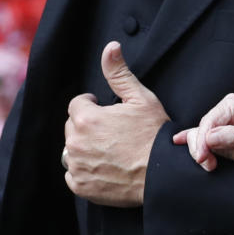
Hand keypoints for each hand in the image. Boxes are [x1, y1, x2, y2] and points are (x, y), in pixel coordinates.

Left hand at [63, 41, 169, 206]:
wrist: (161, 174)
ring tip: (108, 148)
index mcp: (87, 119)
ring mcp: (77, 167)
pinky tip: (104, 166)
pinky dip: (84, 170)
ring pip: (71, 150)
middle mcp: (76, 143)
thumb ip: (119, 73)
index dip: (91, 105)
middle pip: (72, 127)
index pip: (76, 105)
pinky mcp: (81, 186)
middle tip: (110, 130)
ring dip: (84, 148)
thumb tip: (110, 48)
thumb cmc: (153, 135)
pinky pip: (73, 174)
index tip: (104, 111)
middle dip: (87, 125)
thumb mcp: (141, 98)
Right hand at [171, 93, 233, 171]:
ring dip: (223, 155)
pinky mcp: (228, 133)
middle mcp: (227, 110)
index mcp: (233, 104)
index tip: (203, 160)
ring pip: (208, 141)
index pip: (207, 123)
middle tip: (214, 167)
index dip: (201, 142)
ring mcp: (227, 121)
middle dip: (211, 151)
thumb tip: (207, 139)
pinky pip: (209, 139)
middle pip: (203, 132)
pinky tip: (179, 140)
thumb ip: (232, 138)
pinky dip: (199, 144)